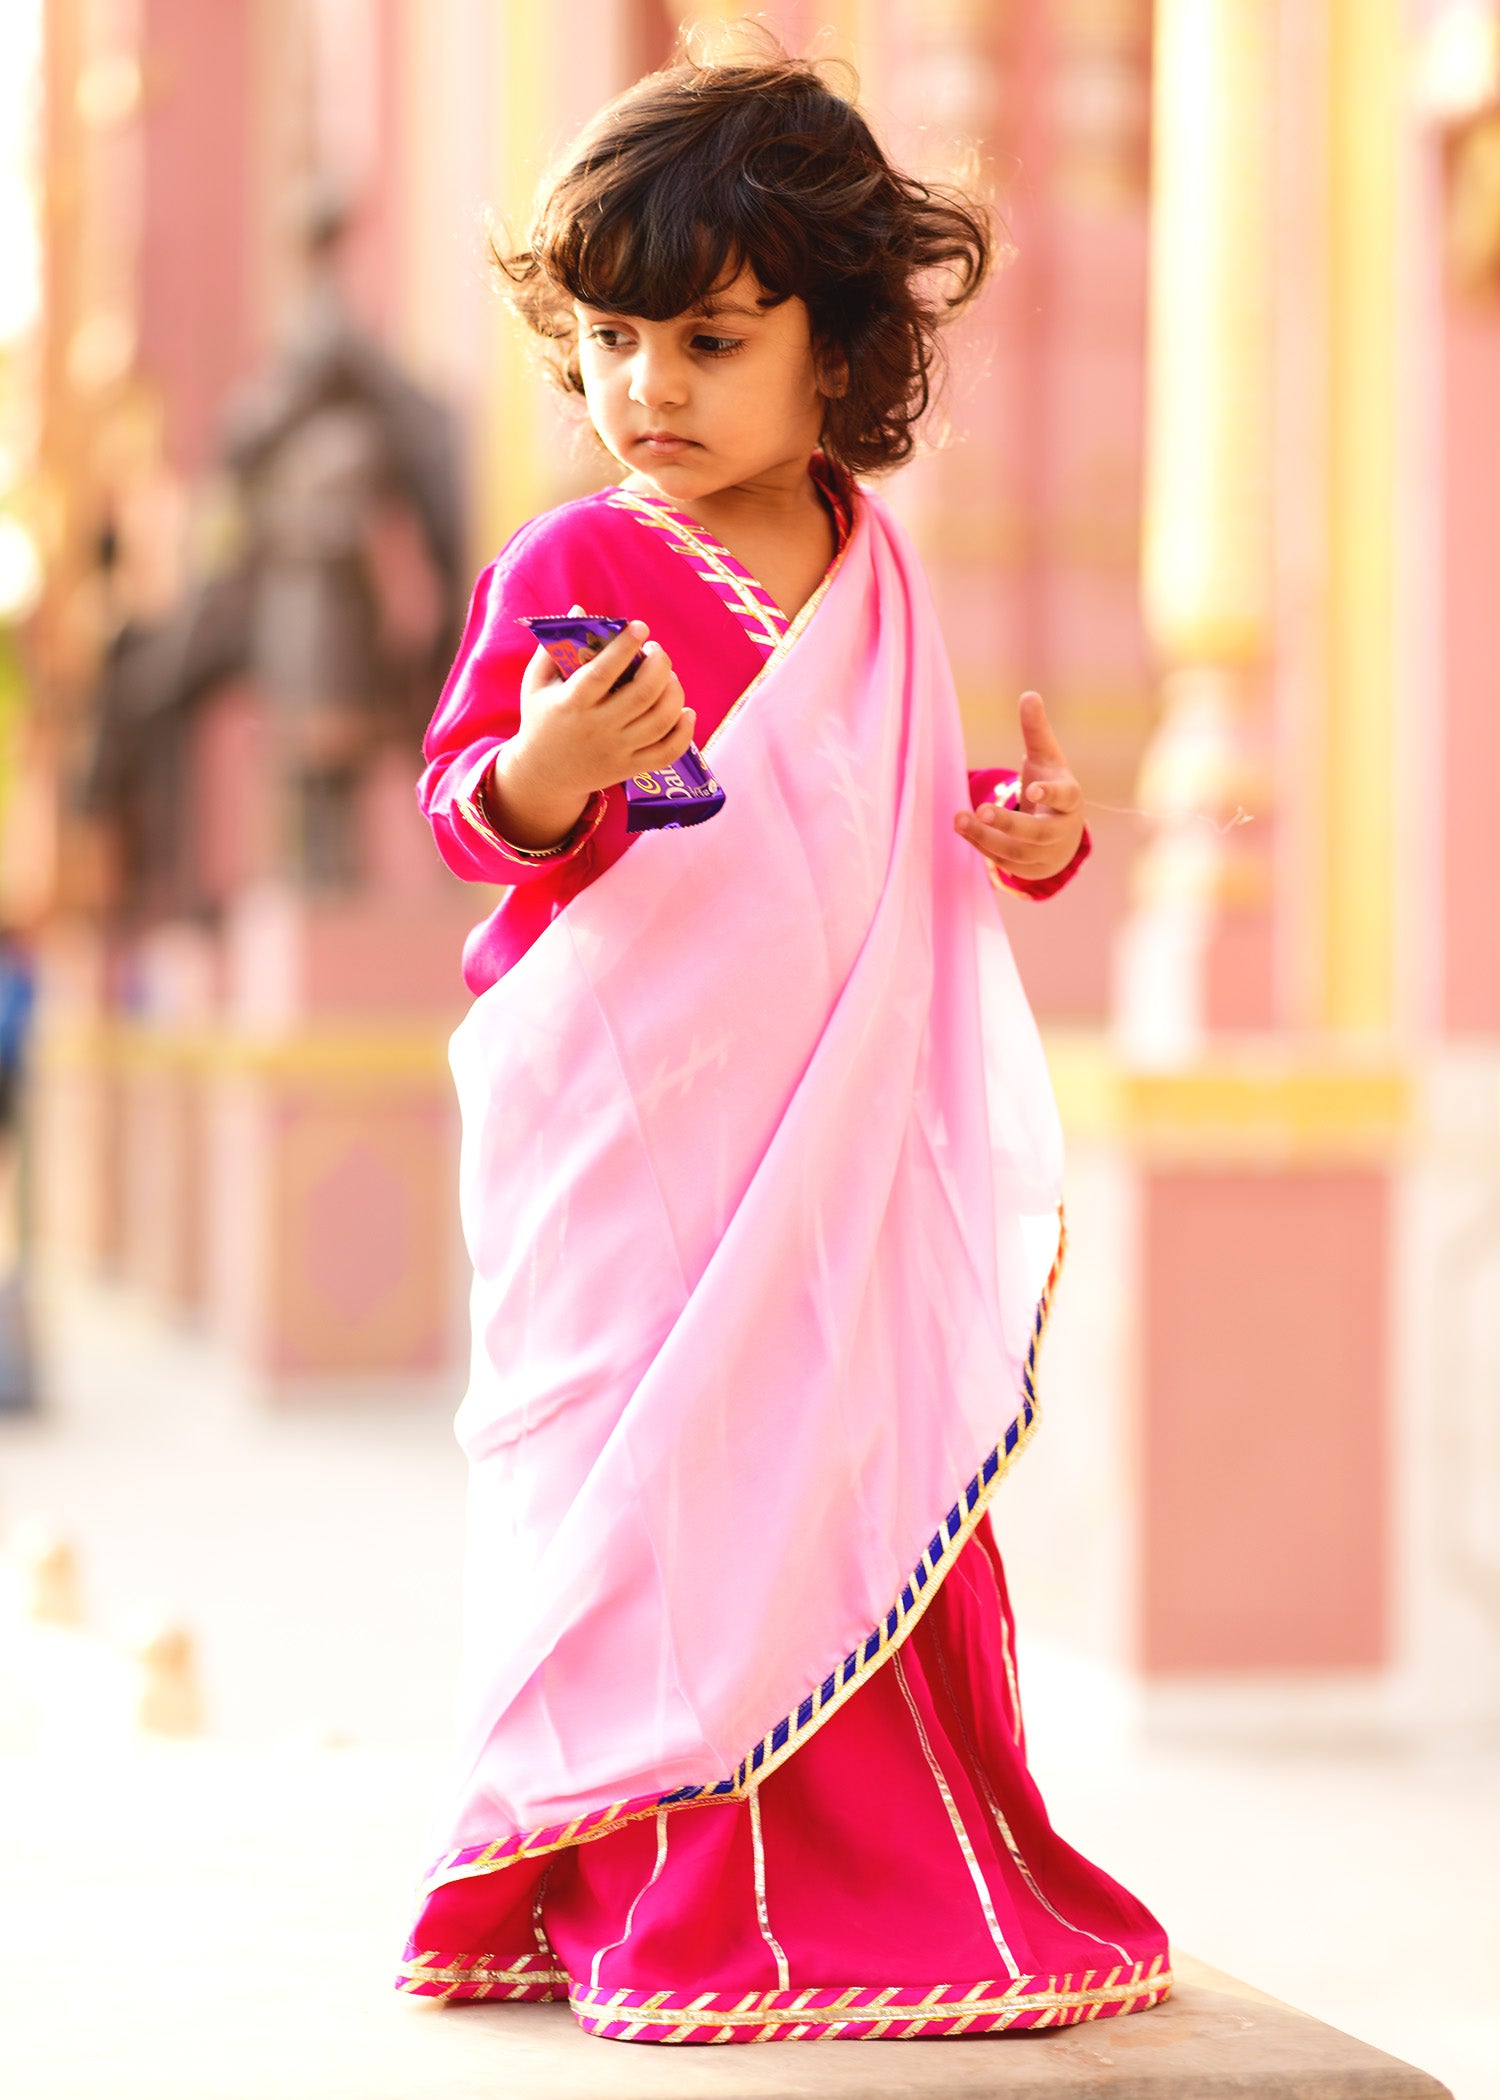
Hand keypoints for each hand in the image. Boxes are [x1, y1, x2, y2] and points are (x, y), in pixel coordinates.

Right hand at [487, 612, 695, 849]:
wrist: (544, 775)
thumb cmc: (541, 719)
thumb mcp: (536, 683)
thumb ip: (555, 647)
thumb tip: (580, 610)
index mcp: (572, 703)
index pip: (603, 672)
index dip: (625, 646)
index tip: (639, 627)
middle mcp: (597, 728)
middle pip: (642, 695)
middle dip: (658, 665)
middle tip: (655, 651)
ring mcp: (616, 751)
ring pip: (660, 721)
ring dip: (674, 692)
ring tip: (668, 676)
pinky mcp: (630, 769)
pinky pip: (667, 752)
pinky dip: (684, 731)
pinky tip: (685, 711)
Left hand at [954, 691, 1083, 883]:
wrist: (1063, 834)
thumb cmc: (1051, 787)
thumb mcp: (1046, 759)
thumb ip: (1036, 730)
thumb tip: (1029, 694)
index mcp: (1069, 799)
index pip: (1064, 797)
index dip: (1050, 793)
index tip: (1030, 788)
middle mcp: (1060, 830)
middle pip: (1037, 832)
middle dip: (1009, 823)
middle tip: (983, 809)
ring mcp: (1045, 853)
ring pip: (1016, 851)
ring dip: (986, 837)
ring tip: (959, 819)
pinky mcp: (1029, 869)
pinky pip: (1004, 861)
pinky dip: (983, 846)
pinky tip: (963, 828)